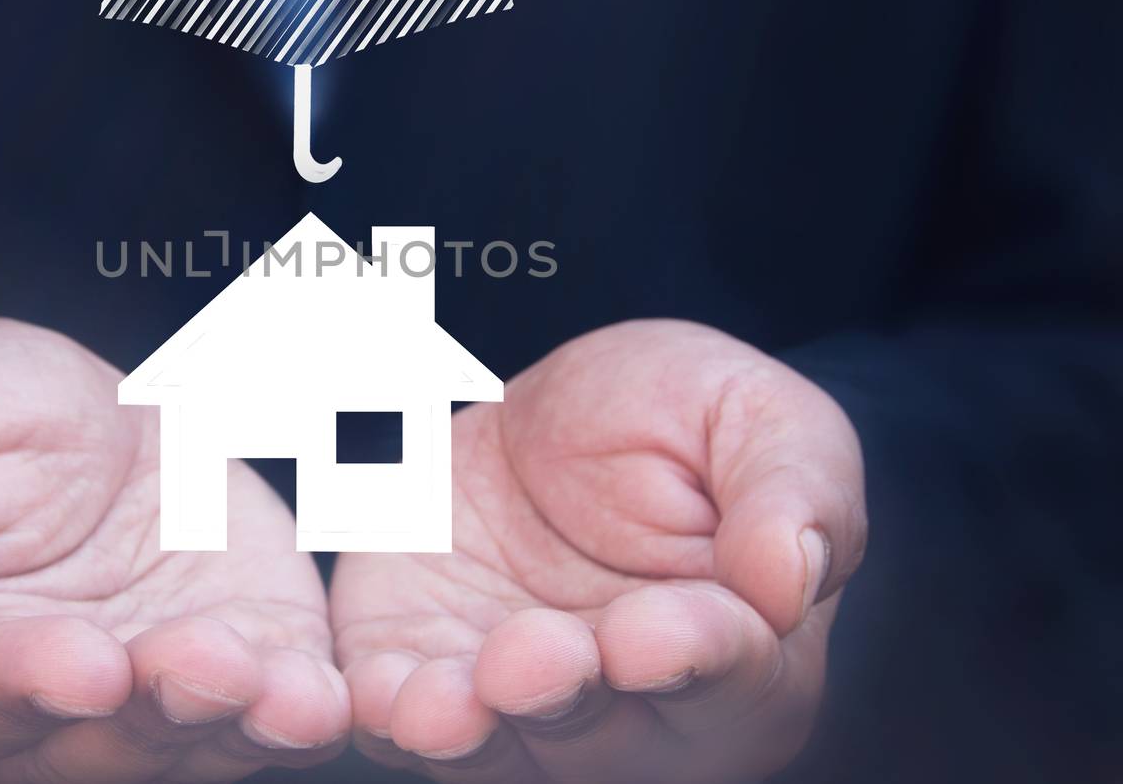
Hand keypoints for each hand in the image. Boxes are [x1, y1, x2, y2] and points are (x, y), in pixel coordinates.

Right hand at [0, 318, 348, 781]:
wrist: (79, 411)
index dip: (22, 680)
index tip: (83, 664)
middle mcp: (41, 713)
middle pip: (92, 745)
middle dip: (154, 713)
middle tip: (205, 663)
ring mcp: (150, 700)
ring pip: (189, 747)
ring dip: (236, 724)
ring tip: (276, 687)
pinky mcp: (243, 666)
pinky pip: (272, 712)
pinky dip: (298, 712)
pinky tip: (320, 695)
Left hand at [330, 320, 865, 781]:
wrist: (560, 414)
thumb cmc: (684, 419)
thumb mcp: (758, 417)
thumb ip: (792, 492)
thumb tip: (791, 579)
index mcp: (743, 658)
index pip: (728, 675)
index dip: (690, 656)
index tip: (649, 635)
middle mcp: (636, 711)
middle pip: (604, 736)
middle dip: (563, 701)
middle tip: (529, 659)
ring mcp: (522, 704)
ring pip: (499, 752)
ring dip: (467, 734)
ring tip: (438, 704)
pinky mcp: (424, 672)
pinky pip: (400, 713)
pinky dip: (384, 711)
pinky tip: (371, 693)